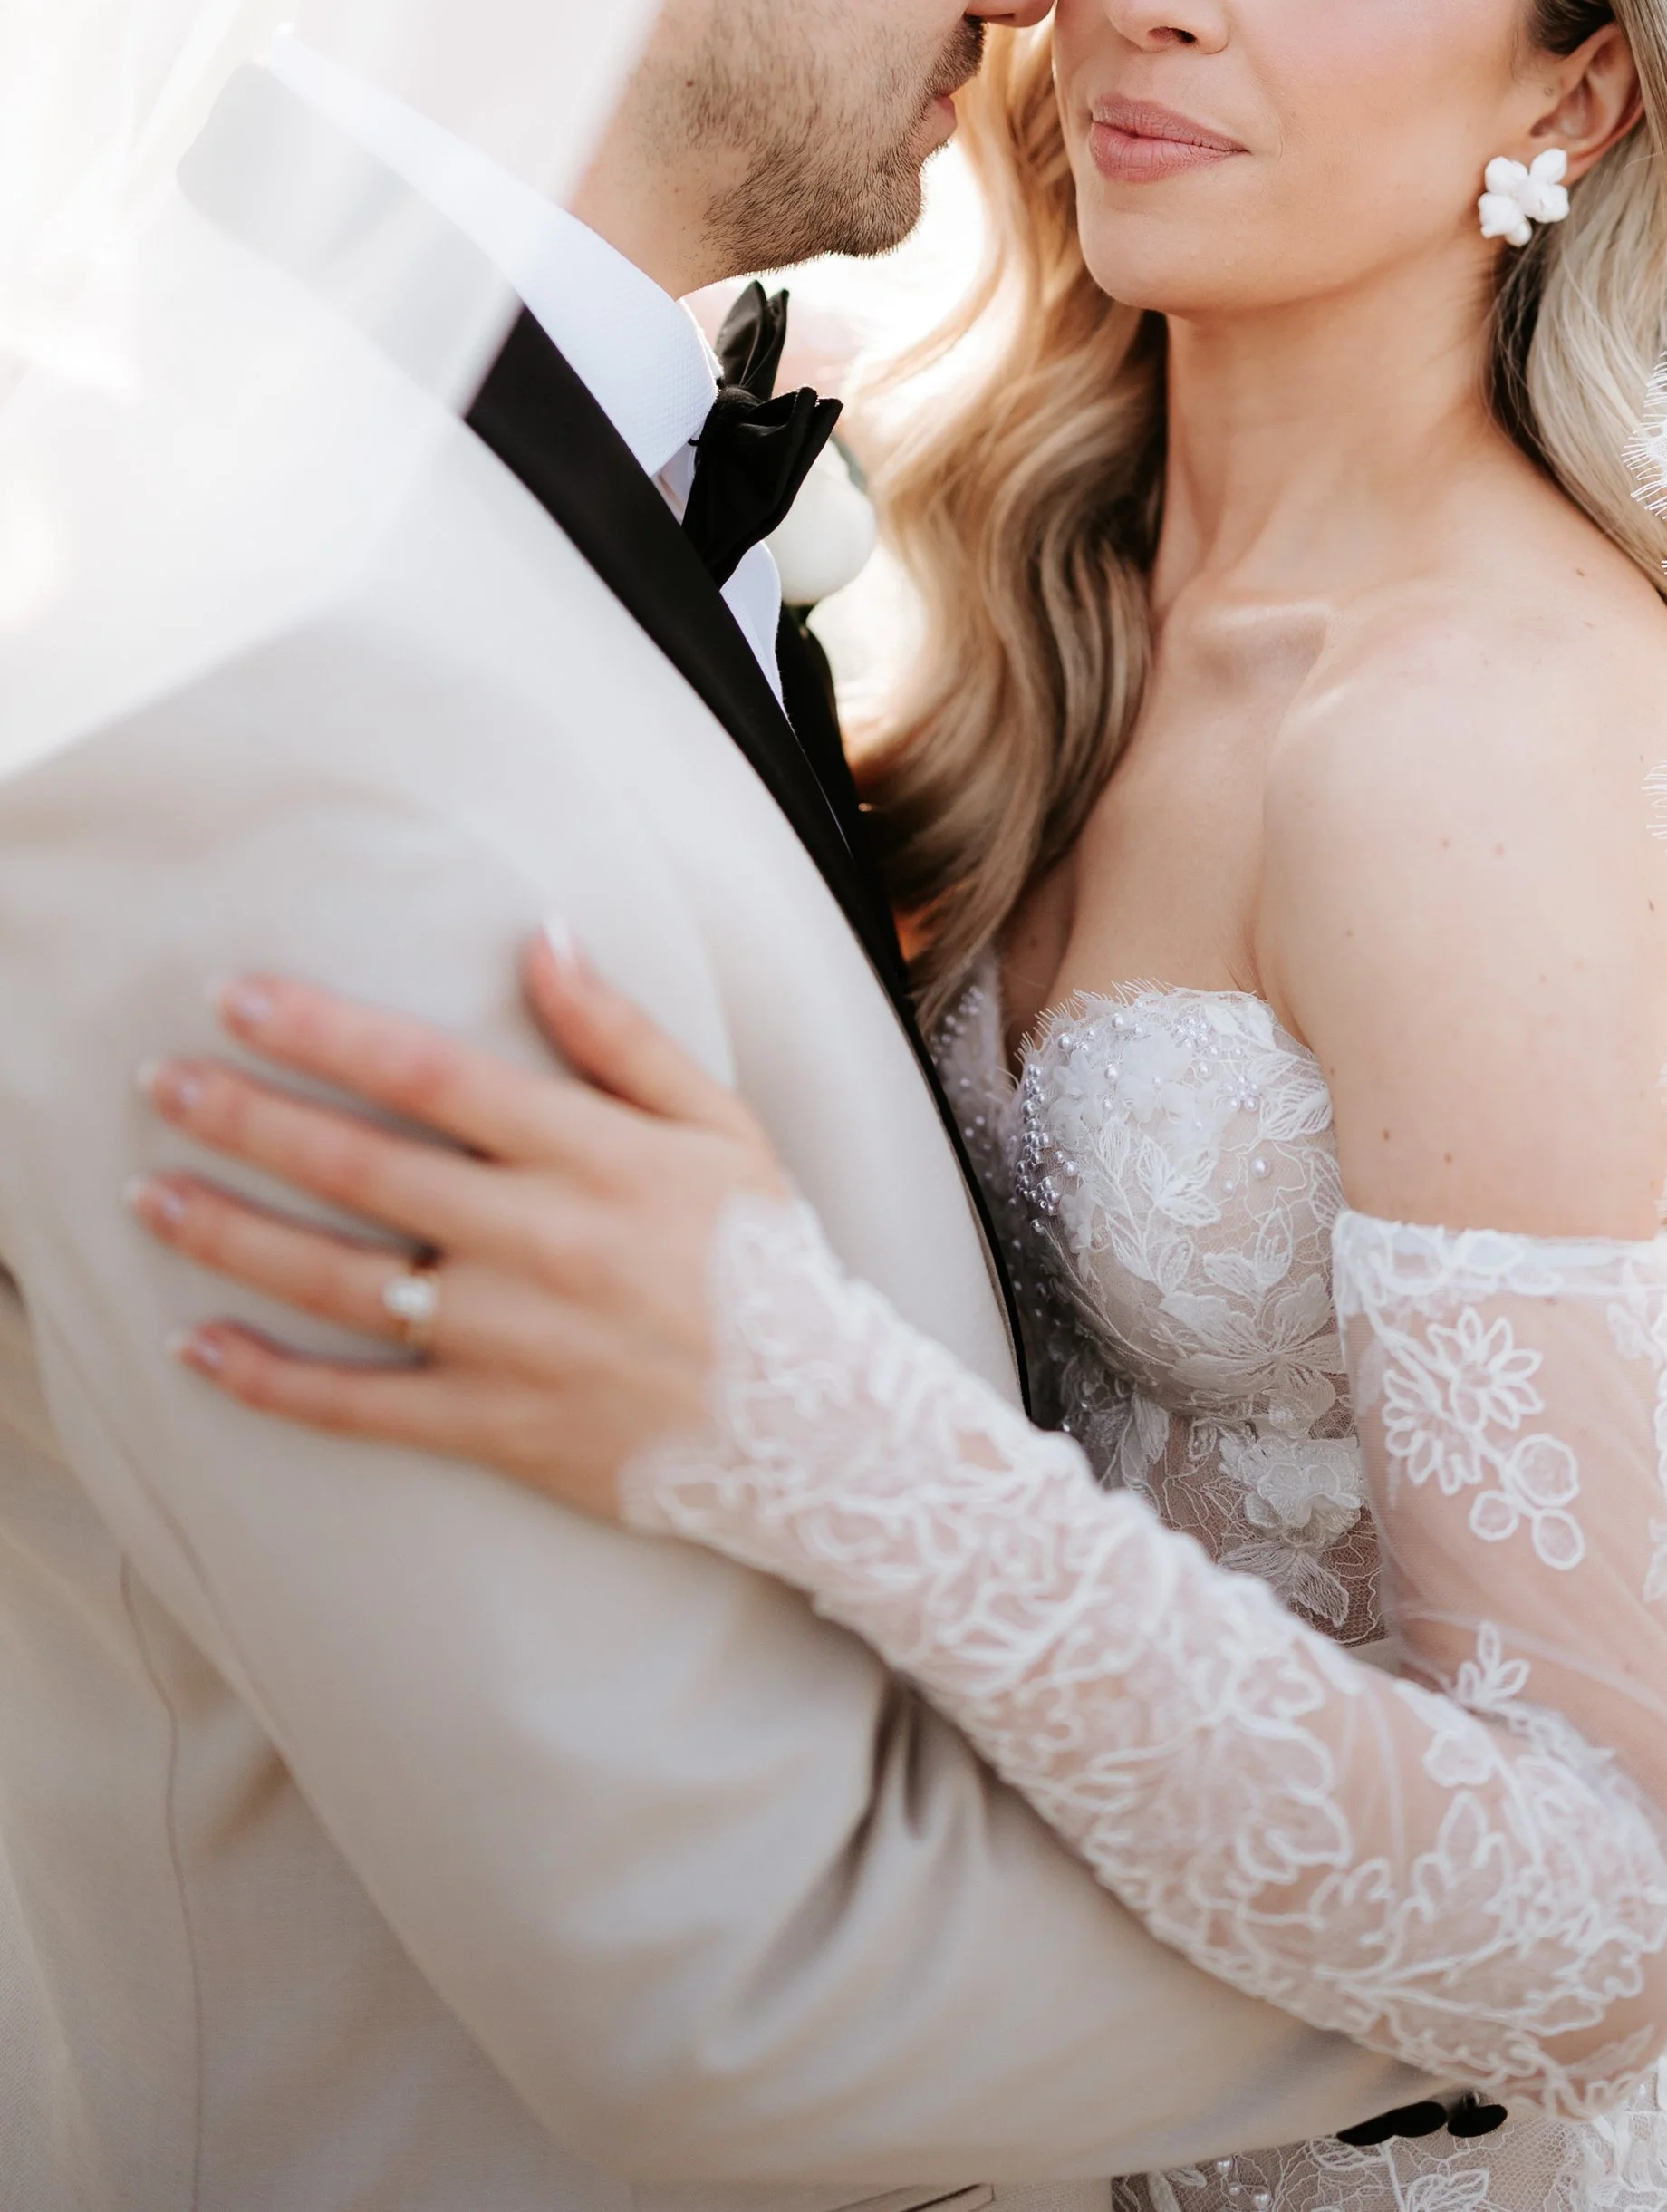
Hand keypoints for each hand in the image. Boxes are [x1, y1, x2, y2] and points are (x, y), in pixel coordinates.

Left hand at [131, 933, 790, 1519]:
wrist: (815, 1427)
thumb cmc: (763, 1257)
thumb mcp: (719, 1122)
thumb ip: (621, 1034)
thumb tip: (540, 939)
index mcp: (590, 1153)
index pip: (431, 1074)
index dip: (328, 1033)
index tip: (242, 998)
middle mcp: (537, 1240)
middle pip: (363, 1169)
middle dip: (249, 1121)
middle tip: (163, 1082)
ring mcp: (509, 1340)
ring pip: (339, 1282)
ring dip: (234, 1237)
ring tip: (152, 1196)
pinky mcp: (494, 1426)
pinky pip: (360, 1405)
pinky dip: (272, 1379)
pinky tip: (200, 1345)